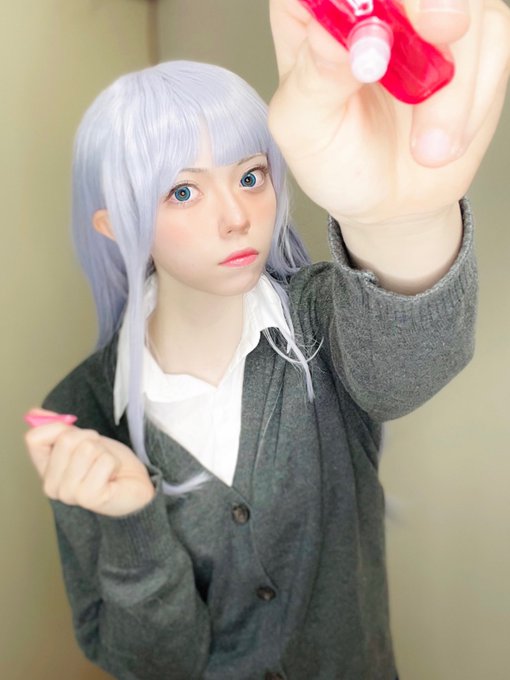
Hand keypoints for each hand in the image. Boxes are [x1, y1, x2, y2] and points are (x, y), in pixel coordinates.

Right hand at [25, 409, 154, 516]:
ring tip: (106, 465)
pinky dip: (114, 462)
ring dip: (104, 451)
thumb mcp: (82, 439)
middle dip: (90, 438)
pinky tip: (112, 475)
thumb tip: (35, 413)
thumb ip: (58, 428)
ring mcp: (68, 494)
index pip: (34, 438)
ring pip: (87, 448)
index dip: (59, 427)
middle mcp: (51, 485)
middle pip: (66, 439)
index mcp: (44, 469)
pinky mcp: (88, 498)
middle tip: (99, 453)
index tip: (78, 436)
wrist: (133, 483)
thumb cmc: (108, 464)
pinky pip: (104, 461)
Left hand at [268, 0, 509, 225]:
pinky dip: (475, 97)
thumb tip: (333, 34)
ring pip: (464, 3)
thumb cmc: (335, 159)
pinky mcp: (473, 33)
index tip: (372, 28)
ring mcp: (425, 10)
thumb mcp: (306, 129)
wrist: (387, 199)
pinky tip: (445, 139)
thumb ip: (316, 78)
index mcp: (313, 8)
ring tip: (426, 149)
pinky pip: (494, 37)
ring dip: (454, 85)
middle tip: (439, 30)